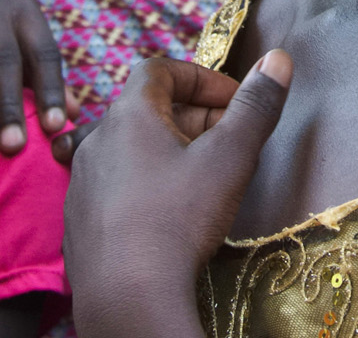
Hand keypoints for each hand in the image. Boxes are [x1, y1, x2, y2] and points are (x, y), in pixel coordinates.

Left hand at [64, 52, 291, 336]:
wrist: (127, 297)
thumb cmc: (179, 219)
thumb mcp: (229, 158)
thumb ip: (256, 106)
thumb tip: (279, 59)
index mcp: (128, 115)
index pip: (160, 69)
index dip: (201, 78)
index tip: (234, 102)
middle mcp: (96, 140)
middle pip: (147, 109)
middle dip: (193, 117)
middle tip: (229, 142)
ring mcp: (82, 182)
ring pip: (130, 148)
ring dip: (166, 151)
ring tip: (201, 178)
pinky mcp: (78, 220)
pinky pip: (114, 184)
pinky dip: (144, 183)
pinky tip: (167, 212)